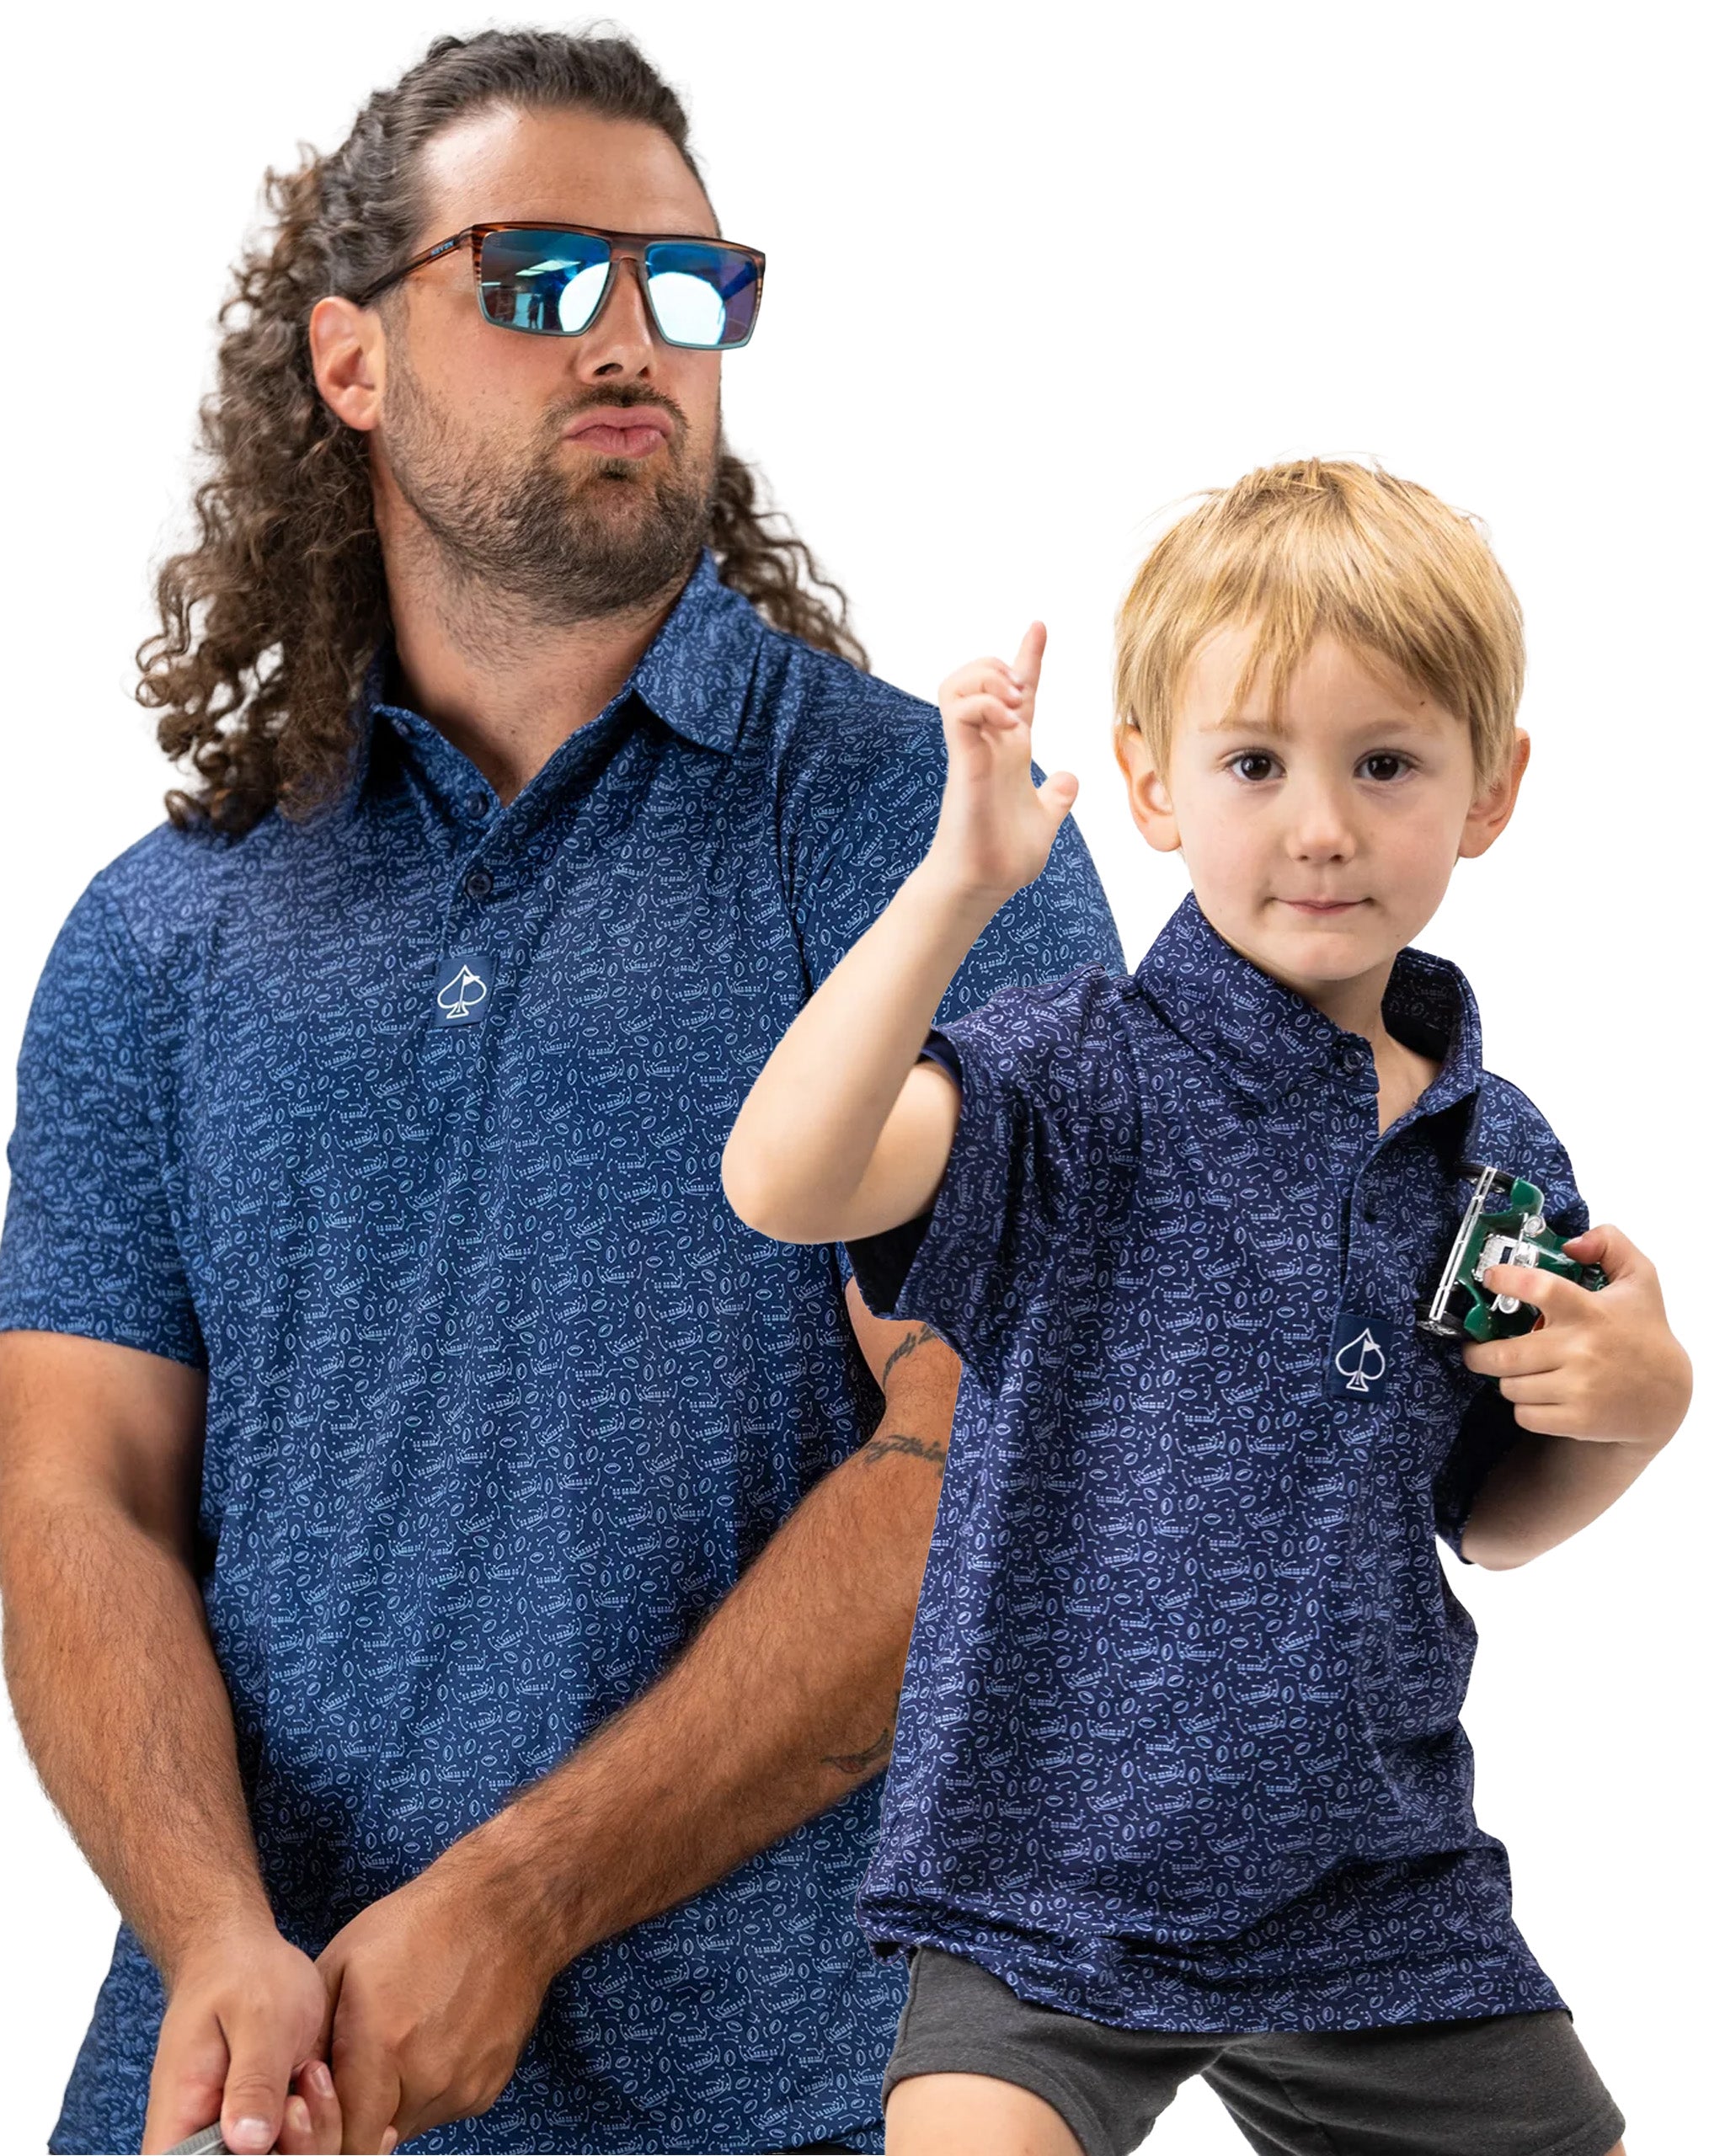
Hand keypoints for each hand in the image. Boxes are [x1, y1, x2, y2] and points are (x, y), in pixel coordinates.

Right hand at [143, 1919, 339, 2153]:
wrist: (244, 1956)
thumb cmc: (240, 1976)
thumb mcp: (256, 2018)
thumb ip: (252, 2080)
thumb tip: (248, 2143)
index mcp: (181, 2127)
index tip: (286, 2119)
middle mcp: (206, 2143)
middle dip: (298, 2148)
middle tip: (305, 2088)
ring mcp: (241, 2140)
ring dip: (317, 2133)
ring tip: (312, 2071)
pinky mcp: (270, 2130)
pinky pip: (304, 2149)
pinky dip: (325, 2124)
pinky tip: (323, 2081)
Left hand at [317, 1835, 558, 2152]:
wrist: (505, 1907)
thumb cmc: (419, 1925)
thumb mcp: (342, 1963)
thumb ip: (310, 2038)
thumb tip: (289, 2094)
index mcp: (383, 2047)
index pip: (343, 2144)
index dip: (322, 2129)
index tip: (317, 2099)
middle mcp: (427, 2079)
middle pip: (373, 2141)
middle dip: (355, 2117)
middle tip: (354, 2068)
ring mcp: (463, 2086)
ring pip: (407, 2127)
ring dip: (391, 2104)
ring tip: (396, 2044)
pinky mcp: (488, 2086)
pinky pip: (442, 2109)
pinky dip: (426, 2090)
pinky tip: (430, 2039)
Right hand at [929, 623, 1078, 901]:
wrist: (982, 884)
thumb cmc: (1004, 858)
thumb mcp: (1044, 820)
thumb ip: (1056, 799)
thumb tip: (1070, 780)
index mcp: (1010, 752)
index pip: (1019, 693)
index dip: (1028, 658)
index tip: (1039, 626)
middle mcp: (989, 743)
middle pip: (981, 674)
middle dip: (1002, 662)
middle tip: (1020, 685)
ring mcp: (973, 749)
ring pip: (959, 682)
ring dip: (987, 677)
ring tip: (1011, 701)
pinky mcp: (963, 761)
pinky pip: (960, 710)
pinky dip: (984, 703)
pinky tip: (1007, 720)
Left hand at [1462, 1224, 1691, 1447]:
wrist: (1666, 1395)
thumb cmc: (1643, 1331)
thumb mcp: (1638, 1278)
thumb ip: (1609, 1244)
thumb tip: (1570, 1244)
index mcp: (1589, 1311)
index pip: (1539, 1287)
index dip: (1506, 1281)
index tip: (1490, 1278)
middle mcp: (1581, 1349)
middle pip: (1503, 1354)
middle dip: (1478, 1353)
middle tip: (1476, 1349)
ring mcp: (1579, 1388)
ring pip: (1510, 1386)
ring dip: (1507, 1380)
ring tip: (1519, 1372)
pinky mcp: (1578, 1420)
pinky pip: (1524, 1415)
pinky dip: (1524, 1407)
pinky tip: (1538, 1396)